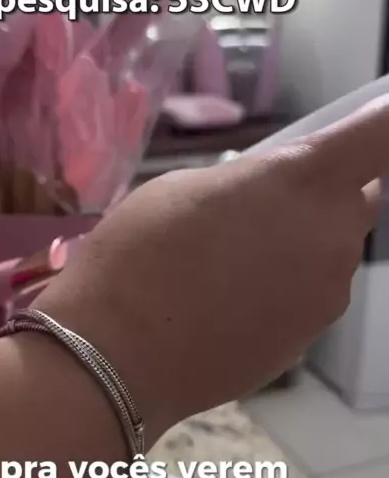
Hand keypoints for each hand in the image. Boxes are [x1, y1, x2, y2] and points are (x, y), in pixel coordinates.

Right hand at [35, 96, 385, 441]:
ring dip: (301, 247)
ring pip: (330, 253)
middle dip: (325, 196)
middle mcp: (334, 238)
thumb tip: (275, 197)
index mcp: (303, 180)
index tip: (376, 124)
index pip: (383, 136)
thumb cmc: (139, 251)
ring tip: (232, 266)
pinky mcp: (308, 342)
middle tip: (261, 208)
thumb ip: (250, 182)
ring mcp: (327, 297)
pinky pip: (309, 297)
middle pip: (358, 200)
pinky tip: (229, 305)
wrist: (117, 354)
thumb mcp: (187, 187)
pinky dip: (284, 291)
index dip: (387, 123)